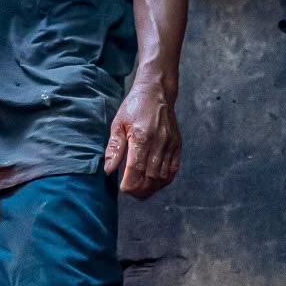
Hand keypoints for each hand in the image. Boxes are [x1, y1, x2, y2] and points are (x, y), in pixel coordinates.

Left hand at [105, 81, 180, 199]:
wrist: (157, 93)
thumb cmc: (134, 108)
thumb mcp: (118, 124)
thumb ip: (114, 148)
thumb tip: (108, 170)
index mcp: (142, 137)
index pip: (136, 169)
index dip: (130, 184)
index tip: (123, 189)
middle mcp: (159, 142)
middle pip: (151, 177)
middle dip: (140, 190)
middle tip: (130, 192)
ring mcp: (170, 145)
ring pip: (163, 177)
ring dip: (152, 188)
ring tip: (141, 190)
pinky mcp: (177, 146)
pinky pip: (173, 170)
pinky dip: (164, 181)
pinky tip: (154, 183)